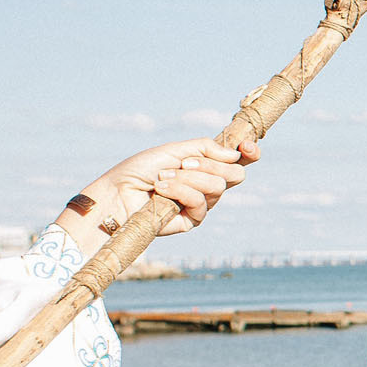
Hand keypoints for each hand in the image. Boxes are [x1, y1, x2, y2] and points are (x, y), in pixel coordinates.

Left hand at [64, 135, 261, 244]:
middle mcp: (207, 185)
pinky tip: (161, 190)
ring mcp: (201, 203)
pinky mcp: (192, 221)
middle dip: (209, 164)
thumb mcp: (174, 150)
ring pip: (218, 186)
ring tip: (162, 178)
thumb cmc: (140, 171)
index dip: (249, 153)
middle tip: (183, 163)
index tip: (247, 146)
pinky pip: (201, 202)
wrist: (117, 193)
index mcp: (204, 165)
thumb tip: (235, 153)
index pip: (238, 160)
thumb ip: (205, 148)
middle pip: (234, 174)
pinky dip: (180, 191)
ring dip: (188, 177)